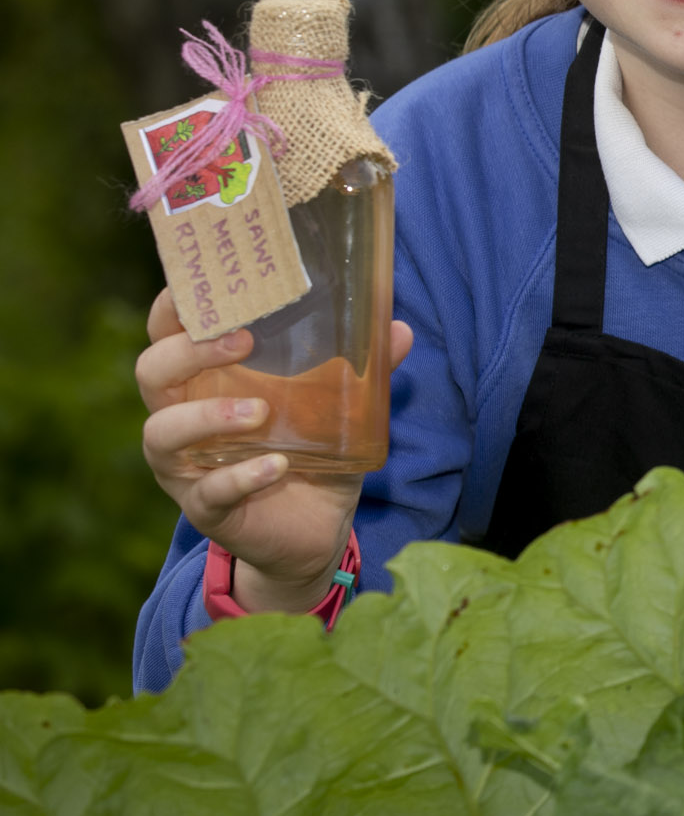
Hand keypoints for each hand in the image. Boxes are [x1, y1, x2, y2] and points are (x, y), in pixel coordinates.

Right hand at [135, 288, 410, 613]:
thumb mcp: (339, 407)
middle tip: (241, 341)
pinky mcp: (207, 508)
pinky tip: (276, 466)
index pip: (168, 334)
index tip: (204, 285)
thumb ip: (363, 370)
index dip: (173, 308)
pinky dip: (242, 477)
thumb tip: (399, 329)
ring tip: (259, 411)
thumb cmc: (312, 452)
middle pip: (152, 373)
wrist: (315, 530)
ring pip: (162, 433)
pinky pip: (209, 492)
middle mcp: (181, 418)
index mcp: (204, 381)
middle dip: (187, 352)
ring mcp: (187, 467)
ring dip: (206, 416)